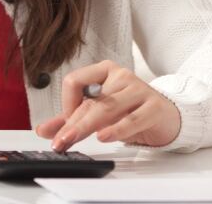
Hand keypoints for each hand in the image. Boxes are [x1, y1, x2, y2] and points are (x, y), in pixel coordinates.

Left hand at [34, 60, 180, 150]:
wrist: (168, 117)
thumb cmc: (131, 111)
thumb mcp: (100, 111)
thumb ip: (72, 119)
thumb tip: (43, 130)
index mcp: (104, 71)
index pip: (75, 81)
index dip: (66, 104)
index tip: (64, 124)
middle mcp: (121, 76)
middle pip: (90, 99)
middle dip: (71, 123)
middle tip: (58, 141)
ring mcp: (138, 90)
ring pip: (107, 108)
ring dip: (86, 127)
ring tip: (71, 139)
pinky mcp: (153, 108)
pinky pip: (132, 119)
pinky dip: (116, 129)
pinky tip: (103, 136)